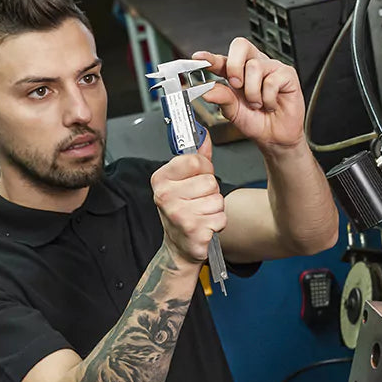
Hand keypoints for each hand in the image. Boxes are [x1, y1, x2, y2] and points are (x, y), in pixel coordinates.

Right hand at [150, 137, 225, 265]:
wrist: (179, 245)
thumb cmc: (182, 211)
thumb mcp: (184, 181)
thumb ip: (197, 158)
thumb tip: (204, 137)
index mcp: (161, 179)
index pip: (195, 160)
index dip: (203, 169)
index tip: (196, 178)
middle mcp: (165, 196)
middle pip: (210, 181)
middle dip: (211, 192)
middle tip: (198, 201)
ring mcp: (178, 215)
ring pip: (217, 200)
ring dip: (215, 208)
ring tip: (201, 213)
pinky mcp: (193, 231)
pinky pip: (221, 218)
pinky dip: (217, 223)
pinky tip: (204, 226)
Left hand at [193, 38, 305, 151]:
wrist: (275, 137)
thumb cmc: (256, 122)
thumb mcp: (233, 112)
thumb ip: (222, 98)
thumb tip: (207, 91)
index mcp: (237, 72)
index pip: (222, 59)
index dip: (210, 57)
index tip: (199, 57)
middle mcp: (253, 66)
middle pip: (241, 45)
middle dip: (234, 65)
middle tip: (236, 85)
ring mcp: (271, 68)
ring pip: (255, 66)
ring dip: (253, 92)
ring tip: (258, 104)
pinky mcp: (287, 74)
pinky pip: (272, 80)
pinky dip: (268, 97)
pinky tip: (271, 103)